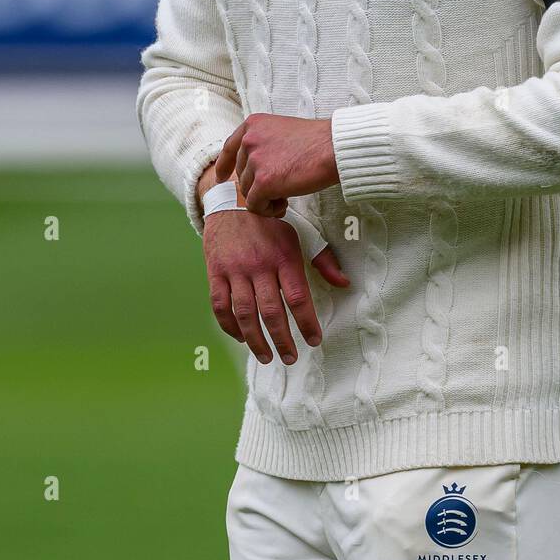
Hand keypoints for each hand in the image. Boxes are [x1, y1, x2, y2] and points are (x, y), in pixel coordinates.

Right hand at [203, 208, 348, 364]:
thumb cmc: (271, 223)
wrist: (232, 201)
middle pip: (272, 312)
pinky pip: (220, 306)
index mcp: (284, 256)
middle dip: (282, 340)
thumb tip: (344, 283)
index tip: (314, 340)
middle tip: (290, 358)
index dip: (307, 323)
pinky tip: (241, 337)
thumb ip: (322, 259)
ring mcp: (235, 269)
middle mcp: (259, 265)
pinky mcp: (215, 271)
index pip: (298, 297)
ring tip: (266, 356)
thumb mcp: (300, 234)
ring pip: (245, 314)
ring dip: (256, 340)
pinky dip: (229, 326)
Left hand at [213, 113, 340, 216]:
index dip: (224, 165)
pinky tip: (284, 205)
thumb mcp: (282, 132)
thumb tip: (253, 168)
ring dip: (265, 199)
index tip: (221, 178)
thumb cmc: (317, 142)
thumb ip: (264, 145)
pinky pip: (255, 205)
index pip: (229, 147)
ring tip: (285, 197)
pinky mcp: (263, 182)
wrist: (334, 148)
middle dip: (259, 186)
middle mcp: (249, 140)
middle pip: (242, 175)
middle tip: (281, 190)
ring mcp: (255, 160)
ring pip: (248, 192)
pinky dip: (269, 210)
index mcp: (253, 125)